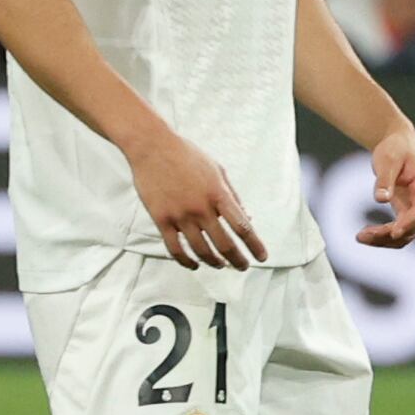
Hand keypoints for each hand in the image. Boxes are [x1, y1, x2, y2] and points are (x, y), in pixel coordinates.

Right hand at [128, 130, 266, 270]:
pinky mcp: (161, 219)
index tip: (262, 257)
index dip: (255, 246)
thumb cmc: (188, 156)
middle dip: (238, 260)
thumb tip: (247, 218)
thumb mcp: (218, 171)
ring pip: (201, 250)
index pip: (243, 227)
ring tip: (221, 265)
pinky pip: (175, 248)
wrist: (153, 147)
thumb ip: (233, 196)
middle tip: (243, 266)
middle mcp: (201, 208)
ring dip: (214, 262)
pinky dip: (186, 261)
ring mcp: (180, 215)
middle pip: (224, 244)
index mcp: (219, 194)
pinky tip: (194, 265)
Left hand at [359, 124, 414, 247]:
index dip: (409, 222)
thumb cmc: (395, 149)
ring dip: (385, 240)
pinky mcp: (407, 213)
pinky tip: (365, 235)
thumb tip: (381, 199)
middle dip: (389, 235)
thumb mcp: (388, 160)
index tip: (393, 232)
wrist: (398, 145)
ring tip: (360, 237)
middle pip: (413, 226)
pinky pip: (398, 231)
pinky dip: (383, 236)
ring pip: (406, 235)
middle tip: (362, 235)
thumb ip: (385, 180)